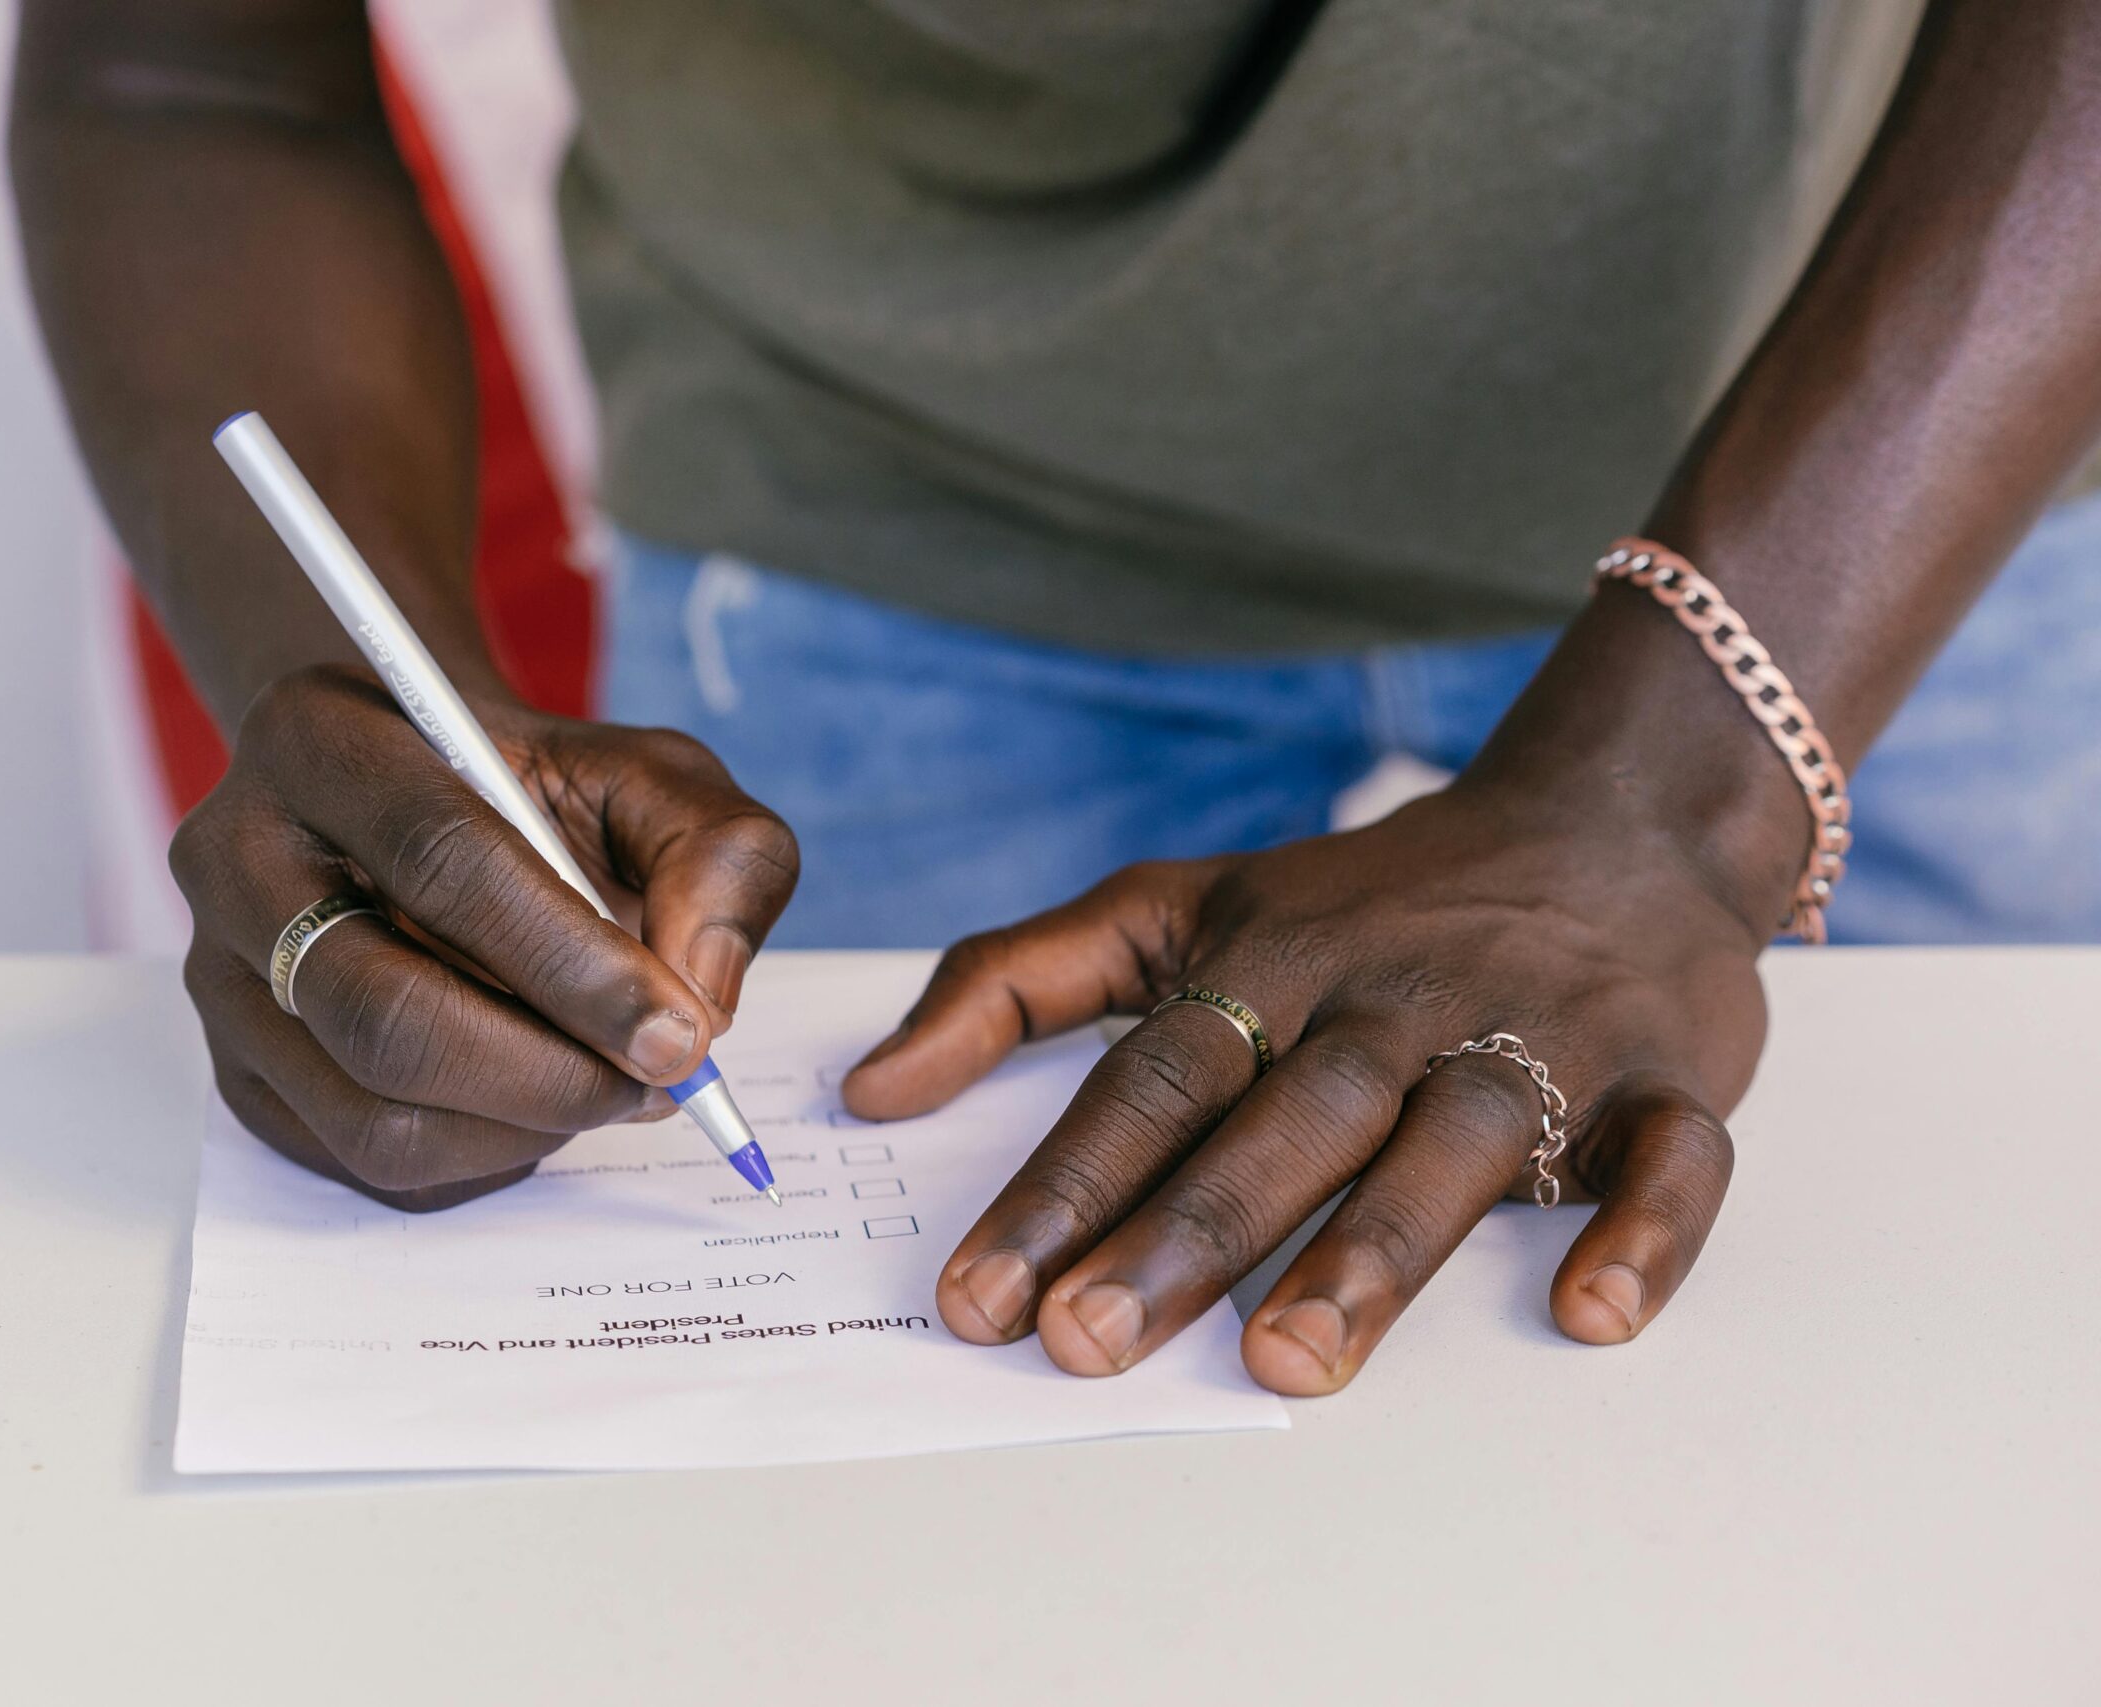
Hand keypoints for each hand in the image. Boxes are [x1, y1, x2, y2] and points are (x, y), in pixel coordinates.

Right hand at [174, 664, 797, 1210]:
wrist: (423, 800)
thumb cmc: (536, 791)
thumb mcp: (650, 776)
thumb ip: (714, 856)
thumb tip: (702, 997)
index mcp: (321, 739)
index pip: (440, 858)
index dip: (571, 962)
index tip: (680, 1033)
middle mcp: (237, 858)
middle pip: (384, 1012)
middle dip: (548, 1074)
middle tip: (657, 1082)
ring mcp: (222, 978)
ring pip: (371, 1112)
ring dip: (522, 1127)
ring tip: (607, 1084)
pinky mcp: (240, 1072)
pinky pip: (363, 1161)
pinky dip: (481, 1156)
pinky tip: (537, 1100)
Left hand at [840, 778, 1771, 1392]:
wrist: (1605, 817)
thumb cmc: (1361, 896)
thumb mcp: (1176, 903)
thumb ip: (1016, 980)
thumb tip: (869, 1088)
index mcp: (1271, 966)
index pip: (1149, 1080)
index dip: (1061, 1185)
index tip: (980, 1294)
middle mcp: (1390, 1003)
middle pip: (1278, 1124)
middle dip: (1180, 1236)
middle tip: (1088, 1343)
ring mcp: (1531, 1040)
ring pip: (1446, 1147)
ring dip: (1369, 1251)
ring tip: (1286, 1358)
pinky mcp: (1662, 1078)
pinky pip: (1669, 1157)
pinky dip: (1640, 1230)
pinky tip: (1589, 1310)